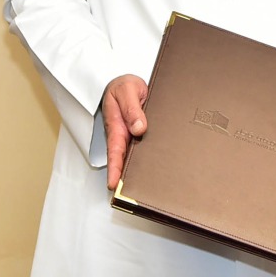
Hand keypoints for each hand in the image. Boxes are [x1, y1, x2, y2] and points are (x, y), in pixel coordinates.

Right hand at [102, 73, 147, 190]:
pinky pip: (146, 147)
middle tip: (131, 195)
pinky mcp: (143, 134)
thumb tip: (138, 127)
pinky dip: (152, 157)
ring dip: (141, 170)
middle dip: (126, 177)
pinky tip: (162, 167)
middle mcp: (124, 134)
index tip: (114, 183)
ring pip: (136, 156)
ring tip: (148, 188)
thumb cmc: (124, 86)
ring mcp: (133, 136)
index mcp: (117, 126)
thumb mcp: (126, 90)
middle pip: (125, 159)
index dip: (115, 168)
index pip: (115, 150)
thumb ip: (131, 108)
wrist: (129, 82)